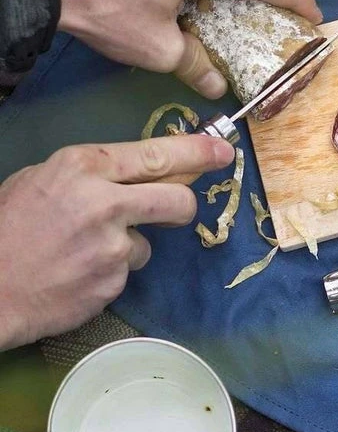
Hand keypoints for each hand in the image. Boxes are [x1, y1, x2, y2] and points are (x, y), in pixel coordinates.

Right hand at [0, 135, 234, 350]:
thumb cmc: (7, 228)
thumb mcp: (43, 180)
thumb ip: (95, 173)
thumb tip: (147, 171)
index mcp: (84, 167)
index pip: (158, 154)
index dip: (197, 152)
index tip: (222, 150)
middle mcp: (104, 201)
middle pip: (177, 198)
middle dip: (184, 205)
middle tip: (176, 210)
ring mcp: (111, 244)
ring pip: (149, 241)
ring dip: (128, 246)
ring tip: (85, 251)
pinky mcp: (113, 281)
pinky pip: (126, 271)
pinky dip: (109, 272)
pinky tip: (77, 273)